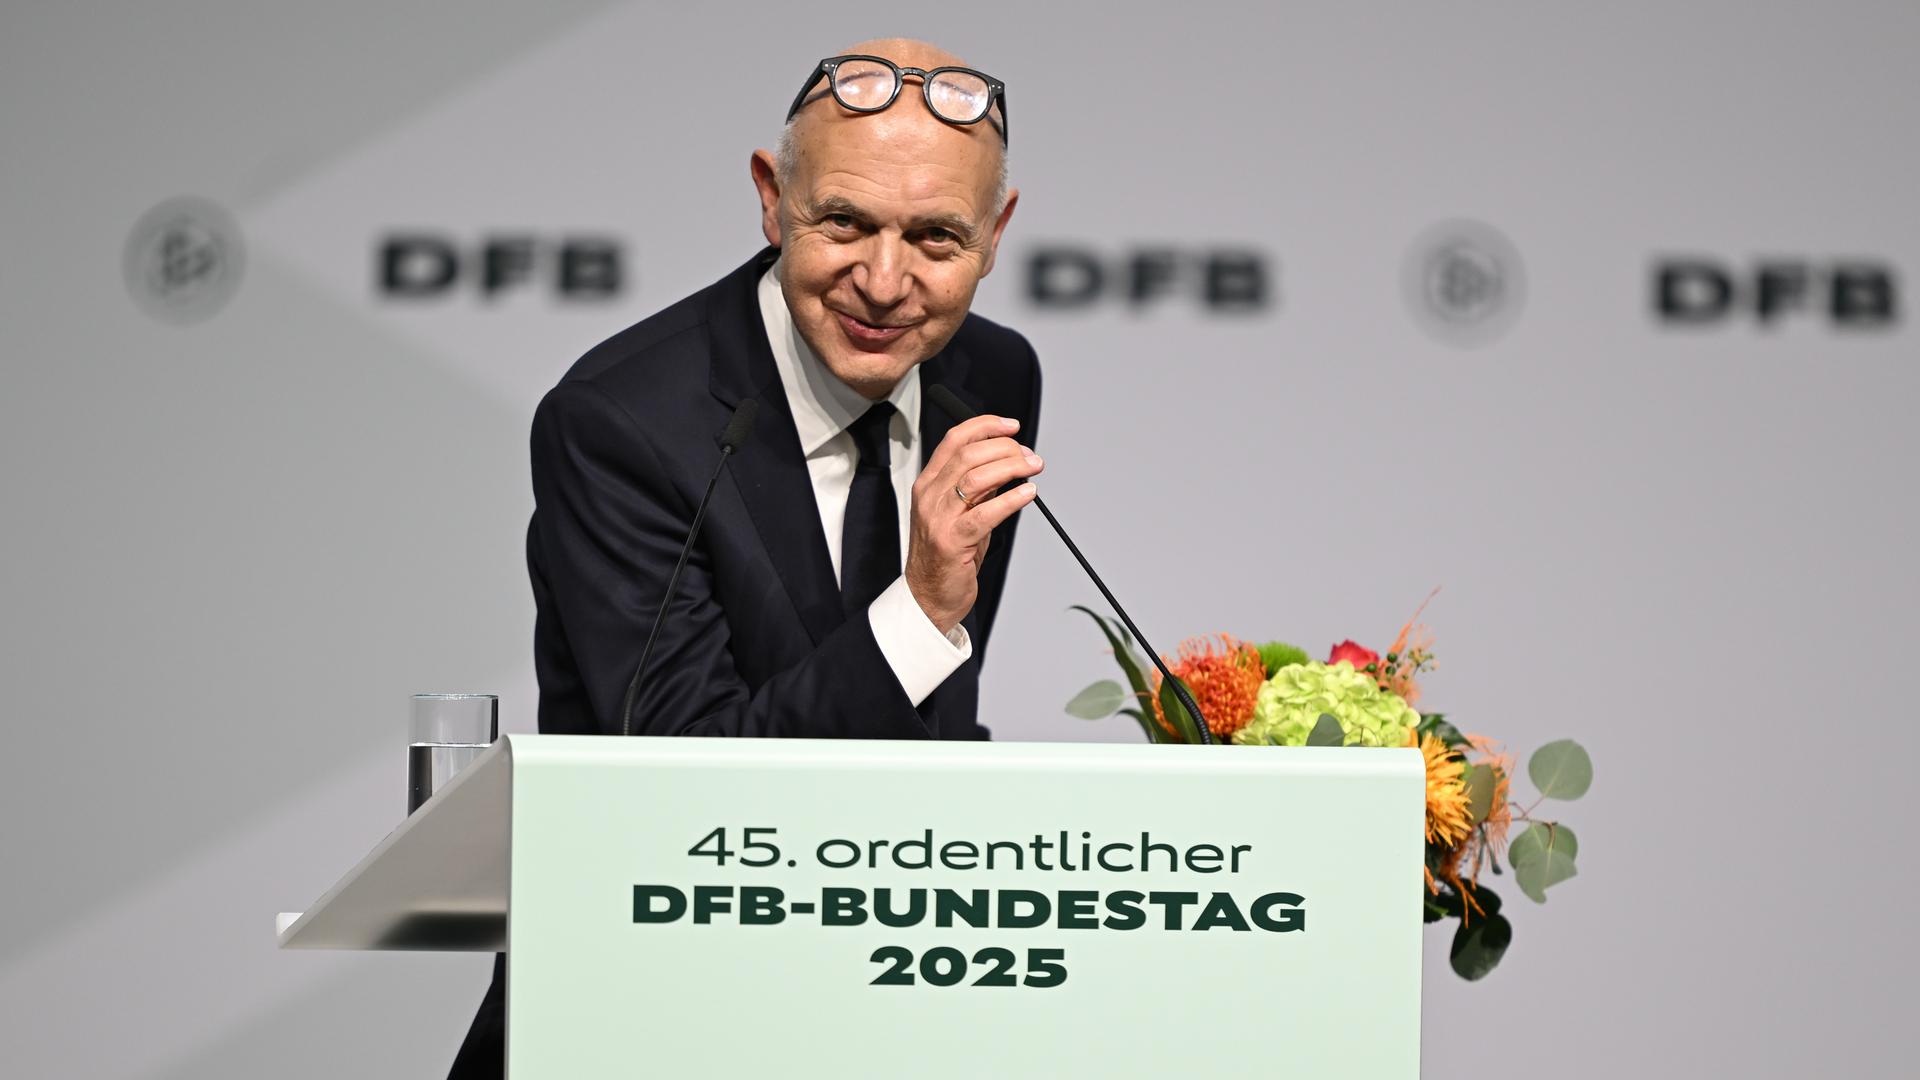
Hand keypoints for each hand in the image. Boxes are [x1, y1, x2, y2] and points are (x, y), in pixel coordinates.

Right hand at [905, 414, 1042, 633]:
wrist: (928, 596)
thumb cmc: (945, 555)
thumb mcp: (958, 512)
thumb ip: (978, 488)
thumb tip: (1008, 464)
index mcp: (928, 484)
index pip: (955, 440)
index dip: (986, 426)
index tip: (1012, 427)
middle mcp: (929, 496)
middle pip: (969, 454)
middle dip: (1006, 448)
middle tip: (1030, 457)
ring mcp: (938, 518)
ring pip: (977, 477)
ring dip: (1011, 467)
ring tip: (1033, 469)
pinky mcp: (952, 541)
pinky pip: (986, 513)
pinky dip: (1011, 499)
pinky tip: (1028, 494)